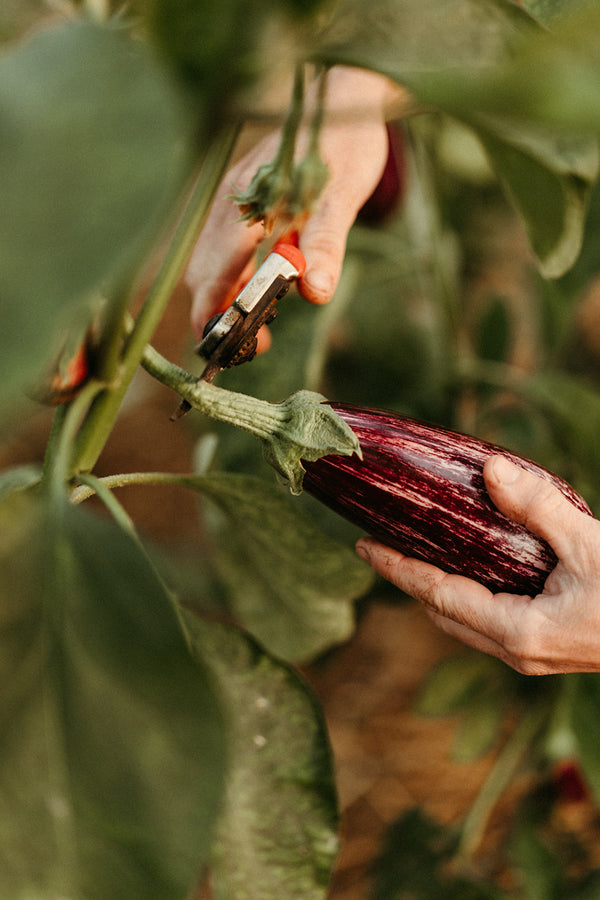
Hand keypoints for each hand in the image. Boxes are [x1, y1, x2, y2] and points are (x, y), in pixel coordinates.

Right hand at [185, 67, 406, 339]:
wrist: (344, 97)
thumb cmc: (345, 144)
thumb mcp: (343, 195)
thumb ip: (327, 242)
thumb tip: (316, 292)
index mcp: (248, 202)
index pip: (216, 268)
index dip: (213, 312)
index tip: (220, 348)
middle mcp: (230, 203)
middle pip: (205, 271)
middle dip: (219, 314)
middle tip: (256, 345)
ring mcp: (232, 202)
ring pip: (212, 262)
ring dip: (227, 299)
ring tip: (261, 330)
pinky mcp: (242, 203)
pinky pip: (225, 249)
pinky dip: (234, 278)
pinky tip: (261, 292)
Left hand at [356, 455, 599, 674]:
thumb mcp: (591, 544)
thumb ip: (539, 507)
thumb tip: (493, 469)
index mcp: (520, 632)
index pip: (439, 595)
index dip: (398, 569)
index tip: (364, 547)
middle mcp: (519, 652)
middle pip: (444, 614)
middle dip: (411, 582)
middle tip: (384, 546)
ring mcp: (534, 657)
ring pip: (466, 624)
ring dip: (439, 591)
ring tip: (419, 555)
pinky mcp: (549, 649)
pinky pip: (490, 624)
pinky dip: (468, 597)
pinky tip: (474, 570)